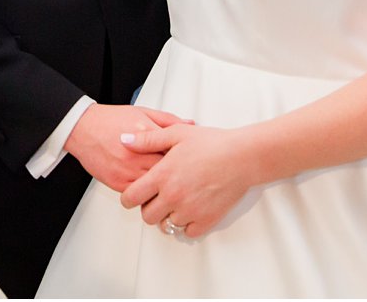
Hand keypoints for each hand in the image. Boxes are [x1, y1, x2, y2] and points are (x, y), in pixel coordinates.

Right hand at [65, 104, 189, 191]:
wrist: (83, 129)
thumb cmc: (111, 120)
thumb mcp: (143, 112)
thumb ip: (169, 120)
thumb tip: (191, 125)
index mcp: (147, 134)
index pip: (176, 150)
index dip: (187, 157)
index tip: (193, 159)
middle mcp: (138, 154)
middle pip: (169, 171)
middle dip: (179, 175)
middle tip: (187, 177)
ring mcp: (128, 170)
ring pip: (156, 187)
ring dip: (165, 188)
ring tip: (174, 187)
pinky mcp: (118, 183)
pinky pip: (140, 195)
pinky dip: (149, 194)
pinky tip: (155, 191)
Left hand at [119, 124, 259, 238]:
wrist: (242, 156)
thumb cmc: (211, 143)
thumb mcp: (176, 133)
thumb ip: (147, 139)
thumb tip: (124, 140)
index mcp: (162, 176)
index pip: (131, 198)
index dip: (128, 197)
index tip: (134, 194)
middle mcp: (173, 197)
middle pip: (147, 216)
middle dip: (148, 208)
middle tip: (157, 197)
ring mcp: (190, 211)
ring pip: (167, 225)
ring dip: (168, 216)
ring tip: (177, 201)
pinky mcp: (207, 220)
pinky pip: (188, 232)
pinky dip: (187, 224)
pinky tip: (191, 209)